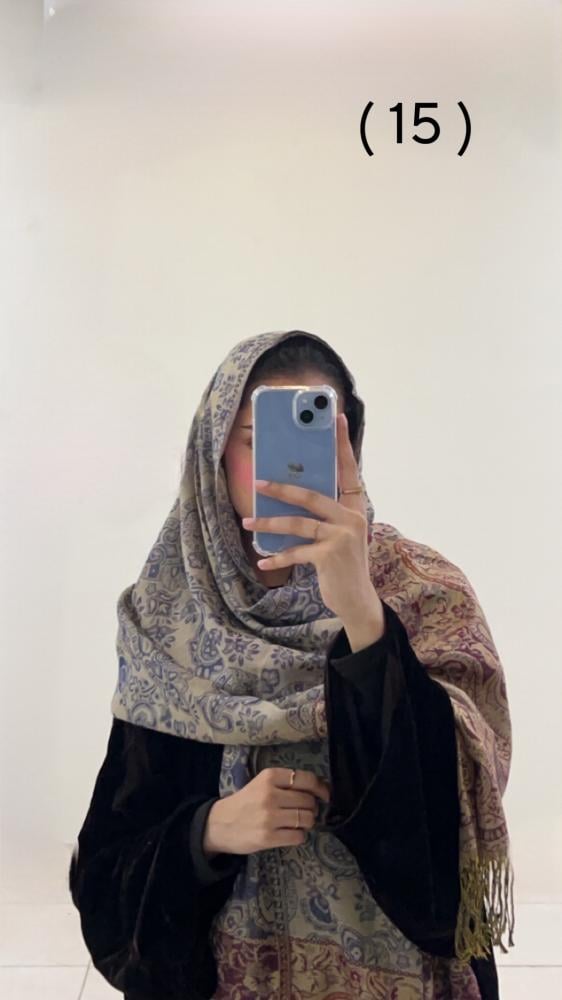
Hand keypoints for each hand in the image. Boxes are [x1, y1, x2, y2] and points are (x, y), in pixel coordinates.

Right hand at [203, 767, 330, 855]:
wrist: (219, 824)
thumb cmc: (245, 802)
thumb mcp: (261, 784)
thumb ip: (286, 784)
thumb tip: (320, 790)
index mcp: (269, 777)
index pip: (306, 779)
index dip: (321, 788)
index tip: (325, 795)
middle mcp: (270, 794)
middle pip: (308, 801)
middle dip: (312, 808)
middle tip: (304, 812)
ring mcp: (269, 817)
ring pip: (307, 819)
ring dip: (307, 823)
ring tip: (298, 823)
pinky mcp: (268, 837)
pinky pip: (299, 836)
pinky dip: (300, 836)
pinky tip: (291, 833)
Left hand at [242, 413, 381, 627]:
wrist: (356, 599)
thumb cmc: (342, 563)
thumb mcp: (338, 534)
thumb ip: (323, 514)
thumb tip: (290, 492)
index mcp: (355, 507)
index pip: (349, 469)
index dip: (343, 444)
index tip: (338, 418)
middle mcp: (352, 517)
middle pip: (312, 494)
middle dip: (281, 487)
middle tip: (257, 481)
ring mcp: (342, 536)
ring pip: (298, 522)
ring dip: (269, 521)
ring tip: (247, 520)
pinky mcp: (330, 556)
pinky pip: (296, 551)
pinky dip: (277, 557)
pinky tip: (262, 560)